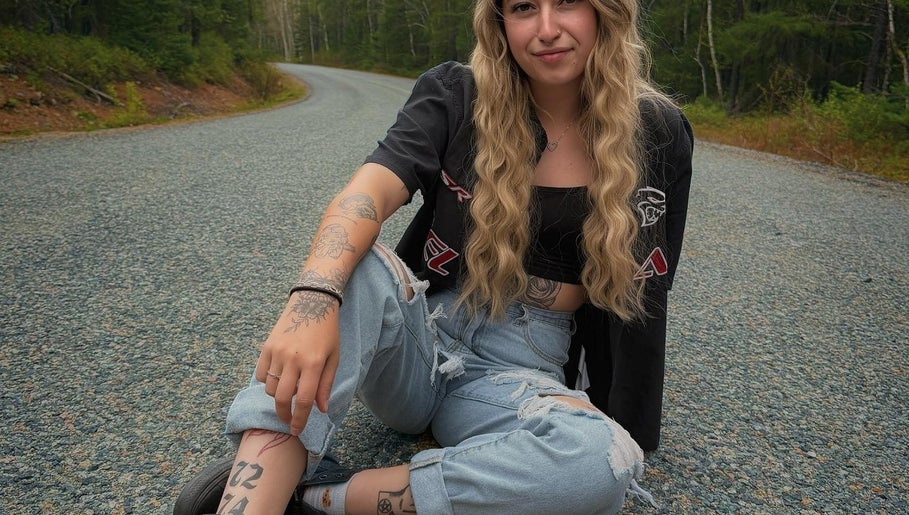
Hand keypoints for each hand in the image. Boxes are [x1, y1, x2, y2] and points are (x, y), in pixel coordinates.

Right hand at [254, 291, 340, 435]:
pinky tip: (278, 379)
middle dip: (284, 415)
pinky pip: (260, 374)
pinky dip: (267, 382)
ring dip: (277, 396)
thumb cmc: (327, 333)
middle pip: (281, 398)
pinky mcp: (266, 347)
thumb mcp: (334, 358)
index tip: (297, 430)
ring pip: (269, 387)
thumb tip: (321, 409)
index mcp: (313, 363)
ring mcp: (277, 352)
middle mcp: (293, 359)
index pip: (303, 400)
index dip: (299, 419)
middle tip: (288, 422)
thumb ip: (325, 385)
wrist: (312, 303)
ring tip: (288, 392)